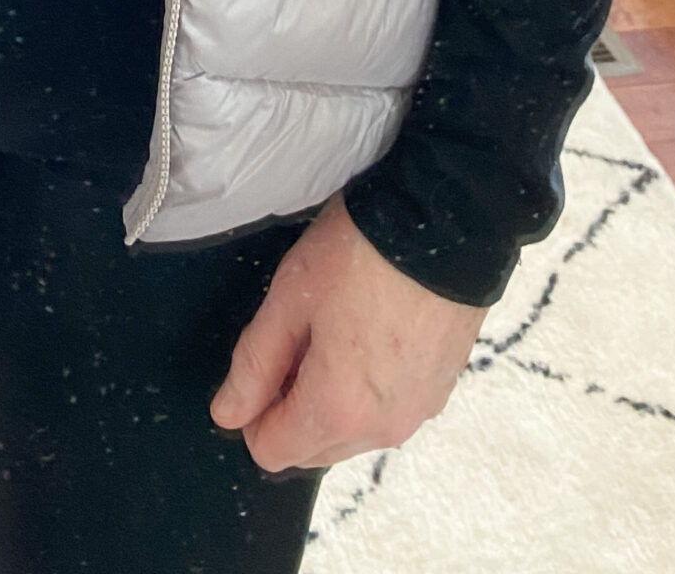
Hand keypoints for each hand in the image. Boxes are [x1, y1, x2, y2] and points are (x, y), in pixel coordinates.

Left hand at [210, 190, 487, 471]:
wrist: (447, 223)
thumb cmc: (362, 254)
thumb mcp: (289, 298)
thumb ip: (254, 363)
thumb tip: (227, 413)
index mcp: (337, 410)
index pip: (271, 450)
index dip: (252, 409)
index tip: (262, 360)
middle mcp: (382, 429)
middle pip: (312, 448)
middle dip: (292, 405)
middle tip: (298, 335)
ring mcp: (417, 412)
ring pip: (352, 432)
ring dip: (333, 398)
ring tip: (337, 326)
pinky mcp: (441, 390)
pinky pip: (389, 410)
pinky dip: (371, 388)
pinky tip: (372, 330)